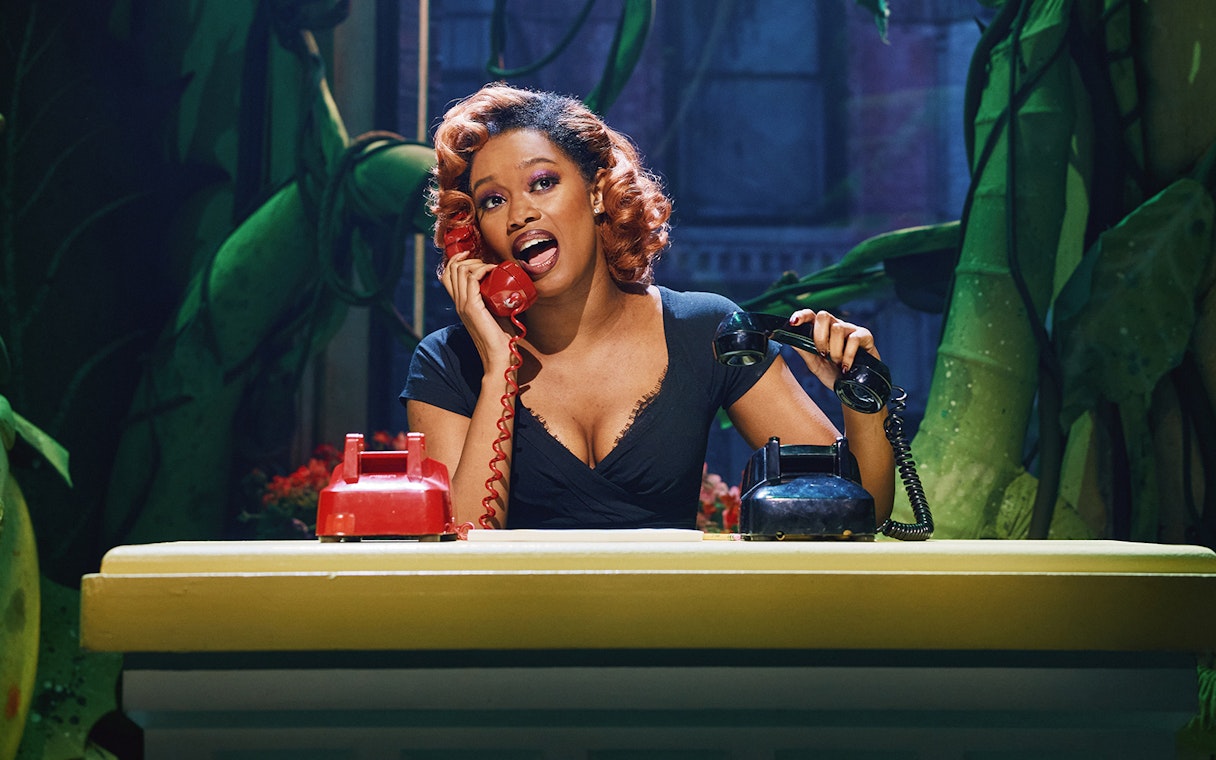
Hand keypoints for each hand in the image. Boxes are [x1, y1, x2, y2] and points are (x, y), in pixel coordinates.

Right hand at [441, 250, 516, 369]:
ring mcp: (463, 305)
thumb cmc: (502, 339)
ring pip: (459, 270)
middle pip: (451, 269)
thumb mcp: (496, 314)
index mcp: (461, 304)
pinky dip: (483, 269)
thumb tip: (511, 289)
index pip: (448, 275)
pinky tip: (494, 270)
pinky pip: (471, 278)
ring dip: (477, 262)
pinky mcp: (472, 307)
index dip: (457, 261)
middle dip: (469, 258)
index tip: (474, 256)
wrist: (499, 358)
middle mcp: (458, 303)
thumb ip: (496, 302)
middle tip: (486, 262)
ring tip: (492, 267)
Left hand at [787, 308, 880, 389]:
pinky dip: (848, 355)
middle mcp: (835, 326)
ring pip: (837, 328)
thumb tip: (789, 339)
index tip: (792, 323)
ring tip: (837, 363)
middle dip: (819, 337)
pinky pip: (853, 339)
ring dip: (835, 350)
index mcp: (822, 330)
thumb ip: (804, 351)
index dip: (801, 316)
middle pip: (823, 315)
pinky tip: (846, 366)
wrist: (854, 388)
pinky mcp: (865, 336)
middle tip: (822, 354)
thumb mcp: (815, 365)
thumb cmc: (834, 374)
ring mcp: (850, 329)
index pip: (810, 315)